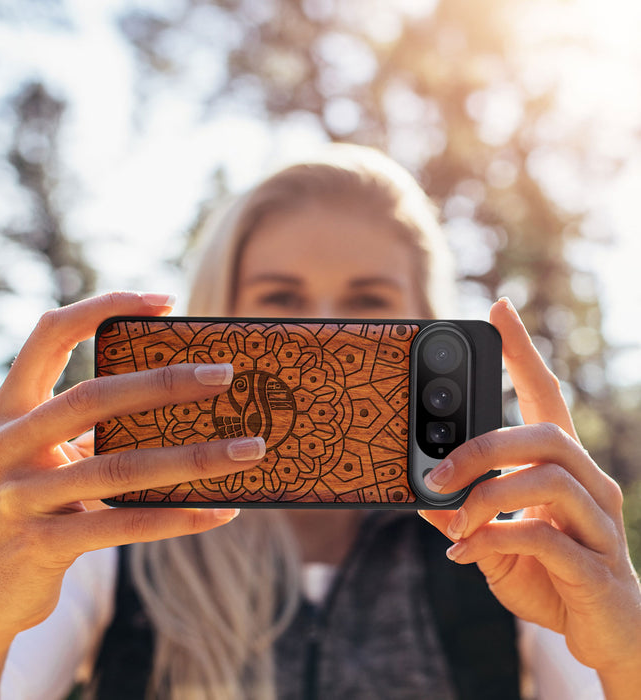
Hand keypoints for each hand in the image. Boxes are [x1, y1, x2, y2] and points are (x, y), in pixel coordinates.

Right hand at [0, 292, 264, 640]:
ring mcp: (17, 498)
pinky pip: (123, 525)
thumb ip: (96, 426)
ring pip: (118, 467)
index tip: (165, 301)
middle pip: (92, 398)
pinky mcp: (40, 546)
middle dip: (165, 383)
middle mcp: (3, 446)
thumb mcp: (53, 455)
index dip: (103, 308)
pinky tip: (221, 511)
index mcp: (10, 409)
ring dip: (194, 457)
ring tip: (249, 450)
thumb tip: (190, 398)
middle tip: (226, 376)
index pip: (50, 335)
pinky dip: (178, 517)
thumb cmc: (40, 503)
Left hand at [419, 298, 640, 691]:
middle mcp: (590, 484)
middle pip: (545, 434)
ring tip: (453, 522)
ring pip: (547, 479)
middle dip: (483, 447)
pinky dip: (494, 539)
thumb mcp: (494, 540)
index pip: (546, 395)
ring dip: (486, 497)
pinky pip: (545, 537)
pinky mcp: (597, 566)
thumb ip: (464, 515)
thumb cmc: (550, 576)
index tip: (498, 309)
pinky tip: (466, 554)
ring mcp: (600, 523)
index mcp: (563, 468)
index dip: (523, 352)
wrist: (604, 635)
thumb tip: (421, 495)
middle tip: (436, 472)